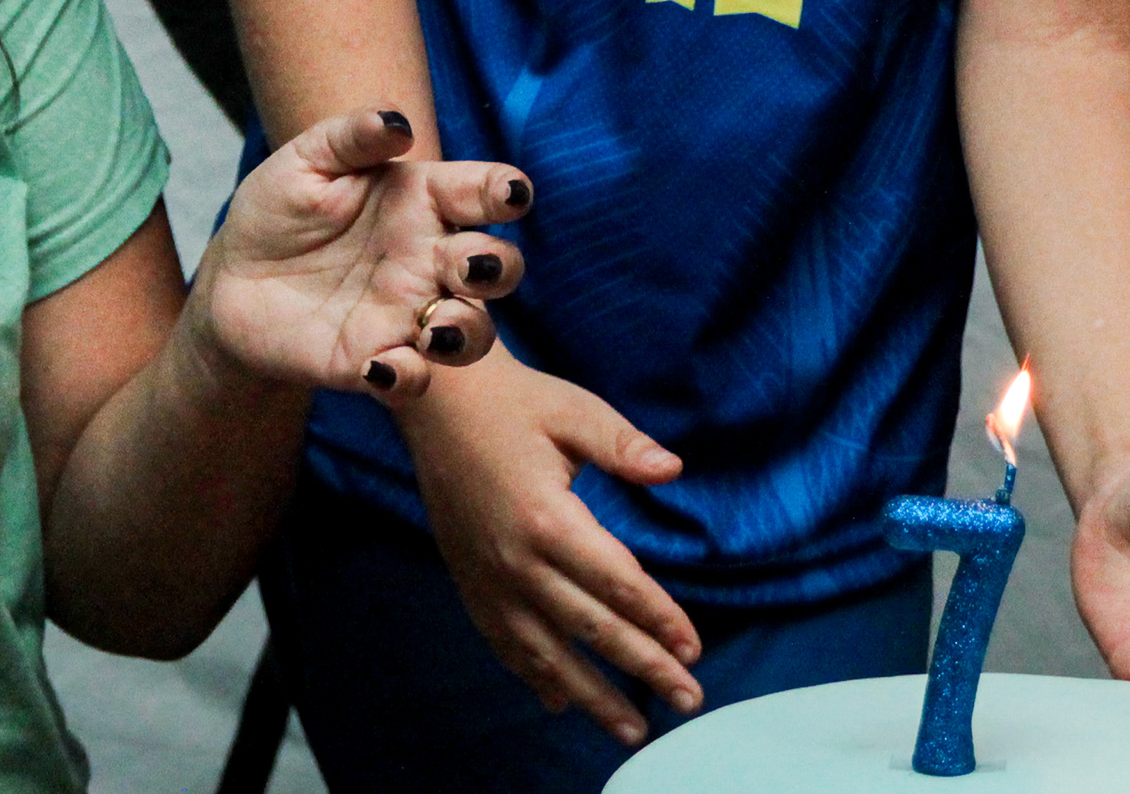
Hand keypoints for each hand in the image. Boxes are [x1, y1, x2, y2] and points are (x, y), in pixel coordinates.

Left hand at [198, 109, 532, 398]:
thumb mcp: (306, 161)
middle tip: (469, 265)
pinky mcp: (374, 361)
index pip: (482, 194)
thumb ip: (352, 135)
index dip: (506, 192)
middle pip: (498, 267)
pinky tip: (379, 365)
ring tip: (436, 330)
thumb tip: (399, 122)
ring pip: (473, 332)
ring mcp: (407, 314)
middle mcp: (428, 260)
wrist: (231, 282)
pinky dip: (408, 377)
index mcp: (423, 202)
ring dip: (468, 332)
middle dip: (499, 268)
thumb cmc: (278, 211)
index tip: (509, 194)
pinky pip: (413, 379)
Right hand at [397, 350, 697, 747]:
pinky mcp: (469, 583)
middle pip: (590, 628)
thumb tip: (672, 469)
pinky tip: (559, 702)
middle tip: (687, 700)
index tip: (692, 650)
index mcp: (547, 519)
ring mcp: (488, 579)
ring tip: (632, 729)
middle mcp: (516, 561)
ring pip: (546, 652)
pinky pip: (504, 643)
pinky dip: (533, 676)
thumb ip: (624, 446)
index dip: (658, 618)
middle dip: (643, 668)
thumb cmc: (515, 402)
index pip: (616, 582)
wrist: (436, 402)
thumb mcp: (575, 412)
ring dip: (592, 695)